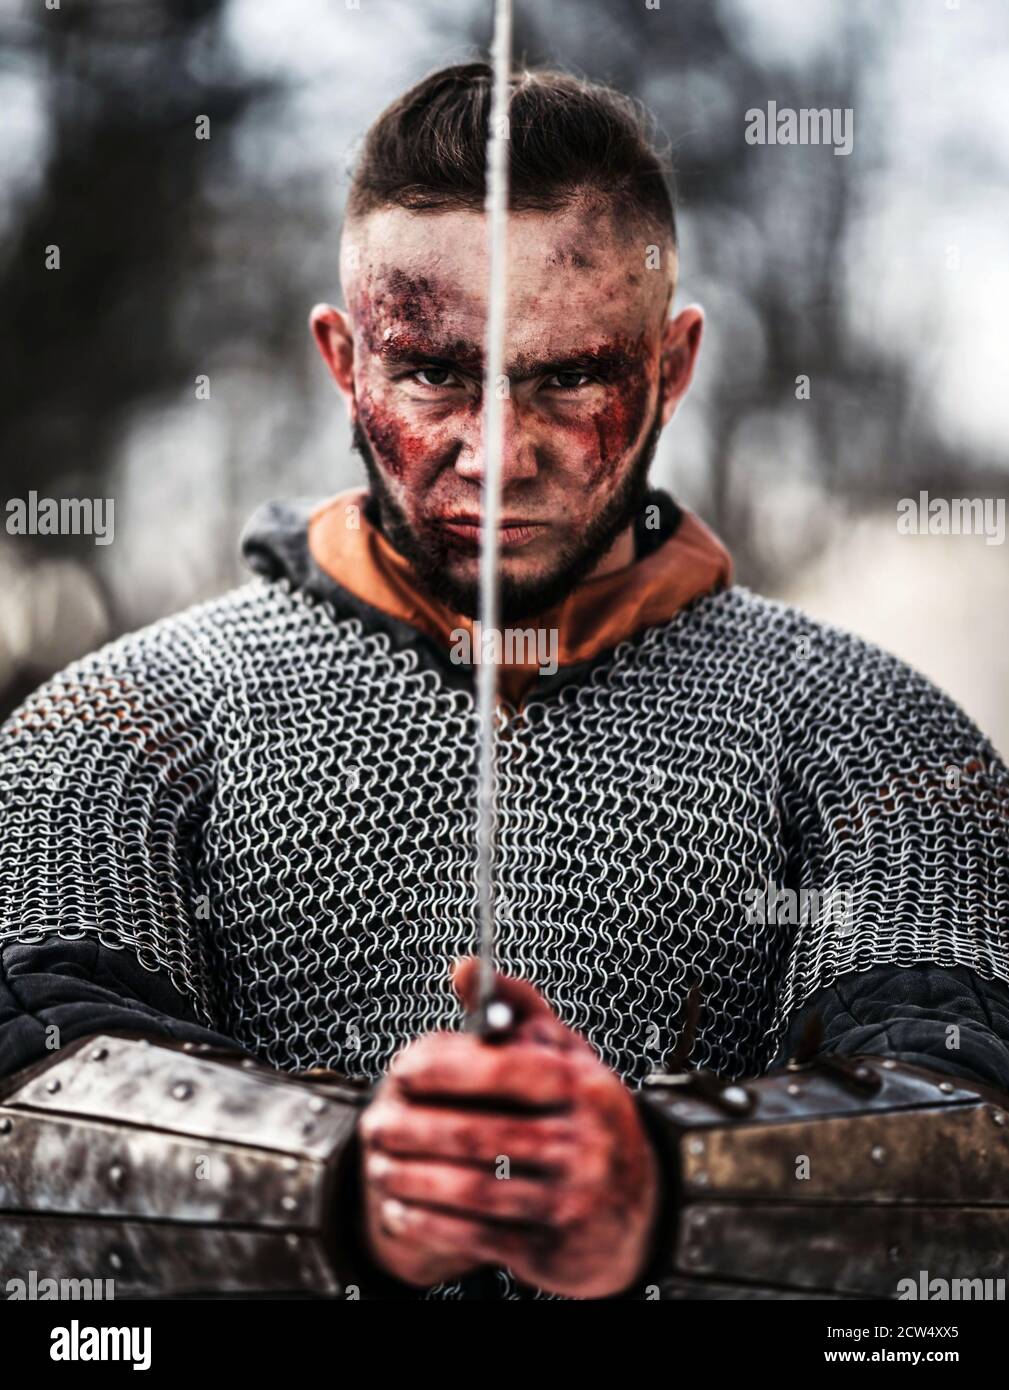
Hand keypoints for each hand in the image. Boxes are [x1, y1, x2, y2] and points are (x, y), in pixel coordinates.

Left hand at [359, 958, 658, 1296]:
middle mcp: (584, 1144)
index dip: (444, 1068)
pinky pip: (476, 1234)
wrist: (638, 1211)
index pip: (505, 1069)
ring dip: (411, 1179)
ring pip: (470, 1188)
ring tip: (378, 1166)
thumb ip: (515, 1009)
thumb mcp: (567, 1057)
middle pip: (477, 1134)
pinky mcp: (551, 1248)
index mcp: (585, 1087)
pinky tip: (401, 1208)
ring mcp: (570, 1200)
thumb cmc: (588, 1118)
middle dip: (411, 1130)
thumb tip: (465, 968)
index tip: (401, 1069)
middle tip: (371, 1125)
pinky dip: (428, 1223)